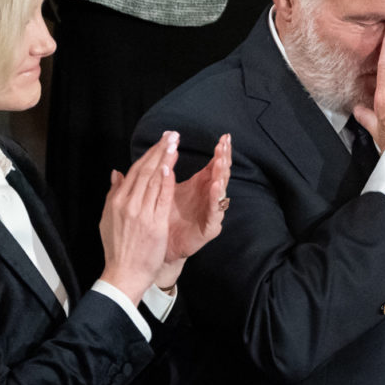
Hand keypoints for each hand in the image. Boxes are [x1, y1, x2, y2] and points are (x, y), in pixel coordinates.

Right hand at [98, 132, 176, 303]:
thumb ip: (113, 194)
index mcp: (116, 201)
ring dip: (165, 159)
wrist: (123, 274)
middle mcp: (127, 204)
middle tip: (171, 134)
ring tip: (174, 143)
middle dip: (159, 150)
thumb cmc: (117, 249)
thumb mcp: (107, 219)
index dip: (149, 154)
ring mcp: (140, 213)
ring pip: (153, 180)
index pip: (135, 171)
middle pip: (145, 171)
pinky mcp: (154, 224)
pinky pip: (161, 197)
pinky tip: (171, 166)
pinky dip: (165, 181)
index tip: (161, 141)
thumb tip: (116, 173)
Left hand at [162, 133, 232, 286]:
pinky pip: (214, 213)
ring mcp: (210, 212)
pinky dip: (215, 199)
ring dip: (222, 176)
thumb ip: (165, 170)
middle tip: (225, 145)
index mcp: (200, 186)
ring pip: (220, 192)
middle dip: (224, 159)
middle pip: (221, 175)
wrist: (159, 248)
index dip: (220, 152)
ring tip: (221, 162)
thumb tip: (162, 148)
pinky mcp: (209, 228)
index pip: (214, 165)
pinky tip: (215, 186)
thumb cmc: (163, 218)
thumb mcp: (164, 189)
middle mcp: (208, 197)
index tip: (224, 137)